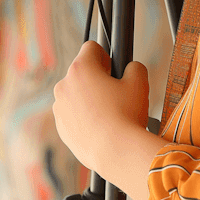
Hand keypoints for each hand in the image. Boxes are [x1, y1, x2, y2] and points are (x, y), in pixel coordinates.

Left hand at [53, 41, 149, 180]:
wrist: (116, 152)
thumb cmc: (126, 115)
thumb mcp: (139, 82)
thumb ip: (134, 66)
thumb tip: (130, 68)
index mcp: (81, 69)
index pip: (91, 47)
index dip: (105, 55)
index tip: (112, 69)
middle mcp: (64, 85)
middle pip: (81, 72)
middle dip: (96, 79)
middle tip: (114, 94)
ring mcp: (60, 108)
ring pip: (75, 94)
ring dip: (88, 98)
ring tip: (108, 113)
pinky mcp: (60, 127)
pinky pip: (72, 115)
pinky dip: (84, 117)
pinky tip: (100, 127)